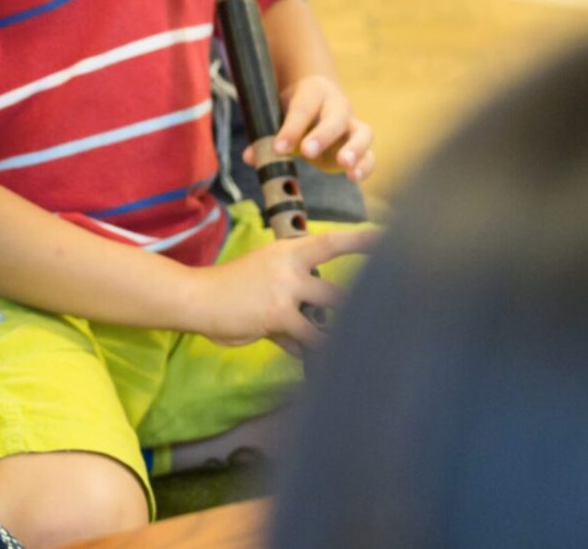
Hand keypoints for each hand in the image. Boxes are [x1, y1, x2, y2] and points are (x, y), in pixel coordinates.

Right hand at [188, 227, 374, 353]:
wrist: (198, 297)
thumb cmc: (231, 288)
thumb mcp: (264, 276)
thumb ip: (293, 294)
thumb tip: (315, 324)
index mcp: (288, 251)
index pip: (331, 242)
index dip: (362, 241)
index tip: (389, 237)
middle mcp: (290, 267)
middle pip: (339, 289)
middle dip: (356, 307)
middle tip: (375, 316)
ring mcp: (285, 291)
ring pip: (329, 315)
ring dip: (333, 334)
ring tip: (344, 345)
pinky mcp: (278, 315)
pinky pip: (308, 339)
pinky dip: (306, 349)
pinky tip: (299, 351)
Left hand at [262, 76, 376, 182]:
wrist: (319, 100)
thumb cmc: (294, 110)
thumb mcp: (278, 115)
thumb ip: (266, 135)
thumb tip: (250, 157)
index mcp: (313, 91)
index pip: (302, 108)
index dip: (290, 128)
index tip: (278, 148)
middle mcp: (337, 105)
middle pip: (335, 118)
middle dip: (322, 135)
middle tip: (307, 152)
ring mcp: (353, 124)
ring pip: (363, 133)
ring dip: (355, 149)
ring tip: (344, 165)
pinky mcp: (360, 144)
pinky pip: (370, 154)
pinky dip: (365, 166)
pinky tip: (354, 177)